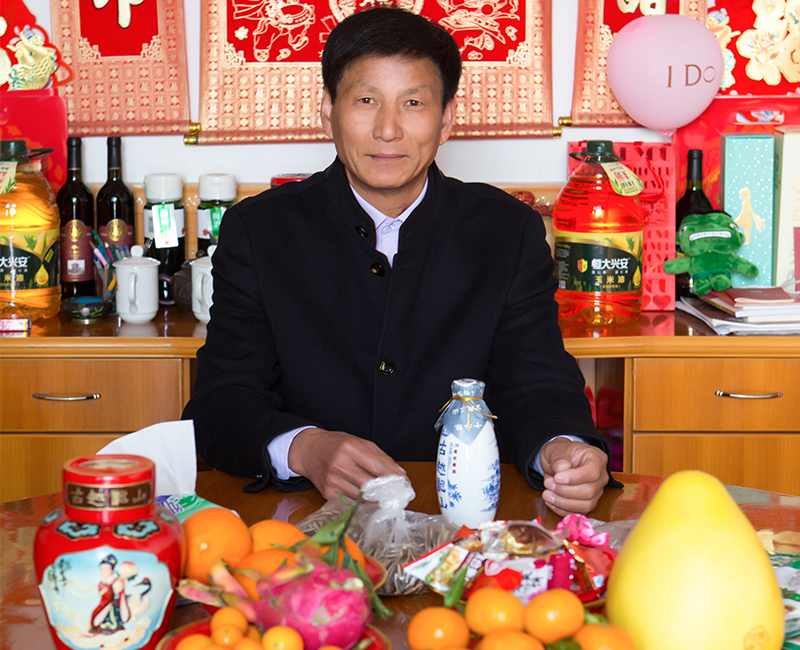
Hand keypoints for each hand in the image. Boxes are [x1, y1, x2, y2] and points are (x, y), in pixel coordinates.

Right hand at [287, 428, 406, 499]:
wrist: (309, 451)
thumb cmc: (337, 445)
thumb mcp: (359, 443)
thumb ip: (380, 457)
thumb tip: (400, 474)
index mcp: (349, 448)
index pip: (377, 465)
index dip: (394, 477)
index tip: (406, 484)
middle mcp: (339, 465)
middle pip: (370, 484)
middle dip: (388, 492)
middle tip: (400, 496)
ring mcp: (332, 481)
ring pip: (362, 497)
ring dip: (377, 500)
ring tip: (388, 499)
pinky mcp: (328, 494)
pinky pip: (351, 503)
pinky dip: (363, 504)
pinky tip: (371, 502)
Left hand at [539, 438, 608, 516]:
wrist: (558, 462)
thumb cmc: (560, 453)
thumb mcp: (556, 449)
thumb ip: (559, 458)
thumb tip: (561, 469)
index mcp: (597, 459)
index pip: (592, 472)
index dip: (574, 478)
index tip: (557, 477)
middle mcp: (601, 477)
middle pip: (589, 491)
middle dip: (565, 491)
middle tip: (548, 484)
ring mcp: (597, 492)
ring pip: (586, 505)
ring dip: (563, 502)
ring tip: (546, 494)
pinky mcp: (588, 503)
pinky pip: (579, 512)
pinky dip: (563, 510)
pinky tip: (550, 502)